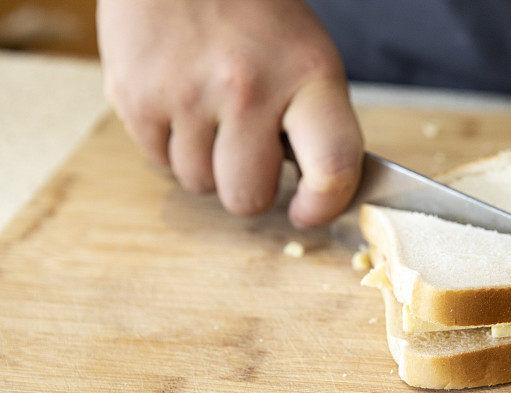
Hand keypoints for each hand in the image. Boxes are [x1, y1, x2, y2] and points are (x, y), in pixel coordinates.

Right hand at [97, 0, 362, 226]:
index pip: (332, 168)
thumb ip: (313, 123)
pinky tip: (179, 102)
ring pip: (199, 185)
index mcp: (308, 75)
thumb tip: (312, 192)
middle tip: (247, 154)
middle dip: (249, 188)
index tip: (307, 212)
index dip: (323, 206)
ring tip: (209, 113)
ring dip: (207, 164)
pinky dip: (170, 145)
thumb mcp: (306, 56)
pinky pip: (159, 162)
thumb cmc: (254, 12)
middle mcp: (248, 89)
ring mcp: (186, 96)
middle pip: (247, 198)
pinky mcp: (136, 98)